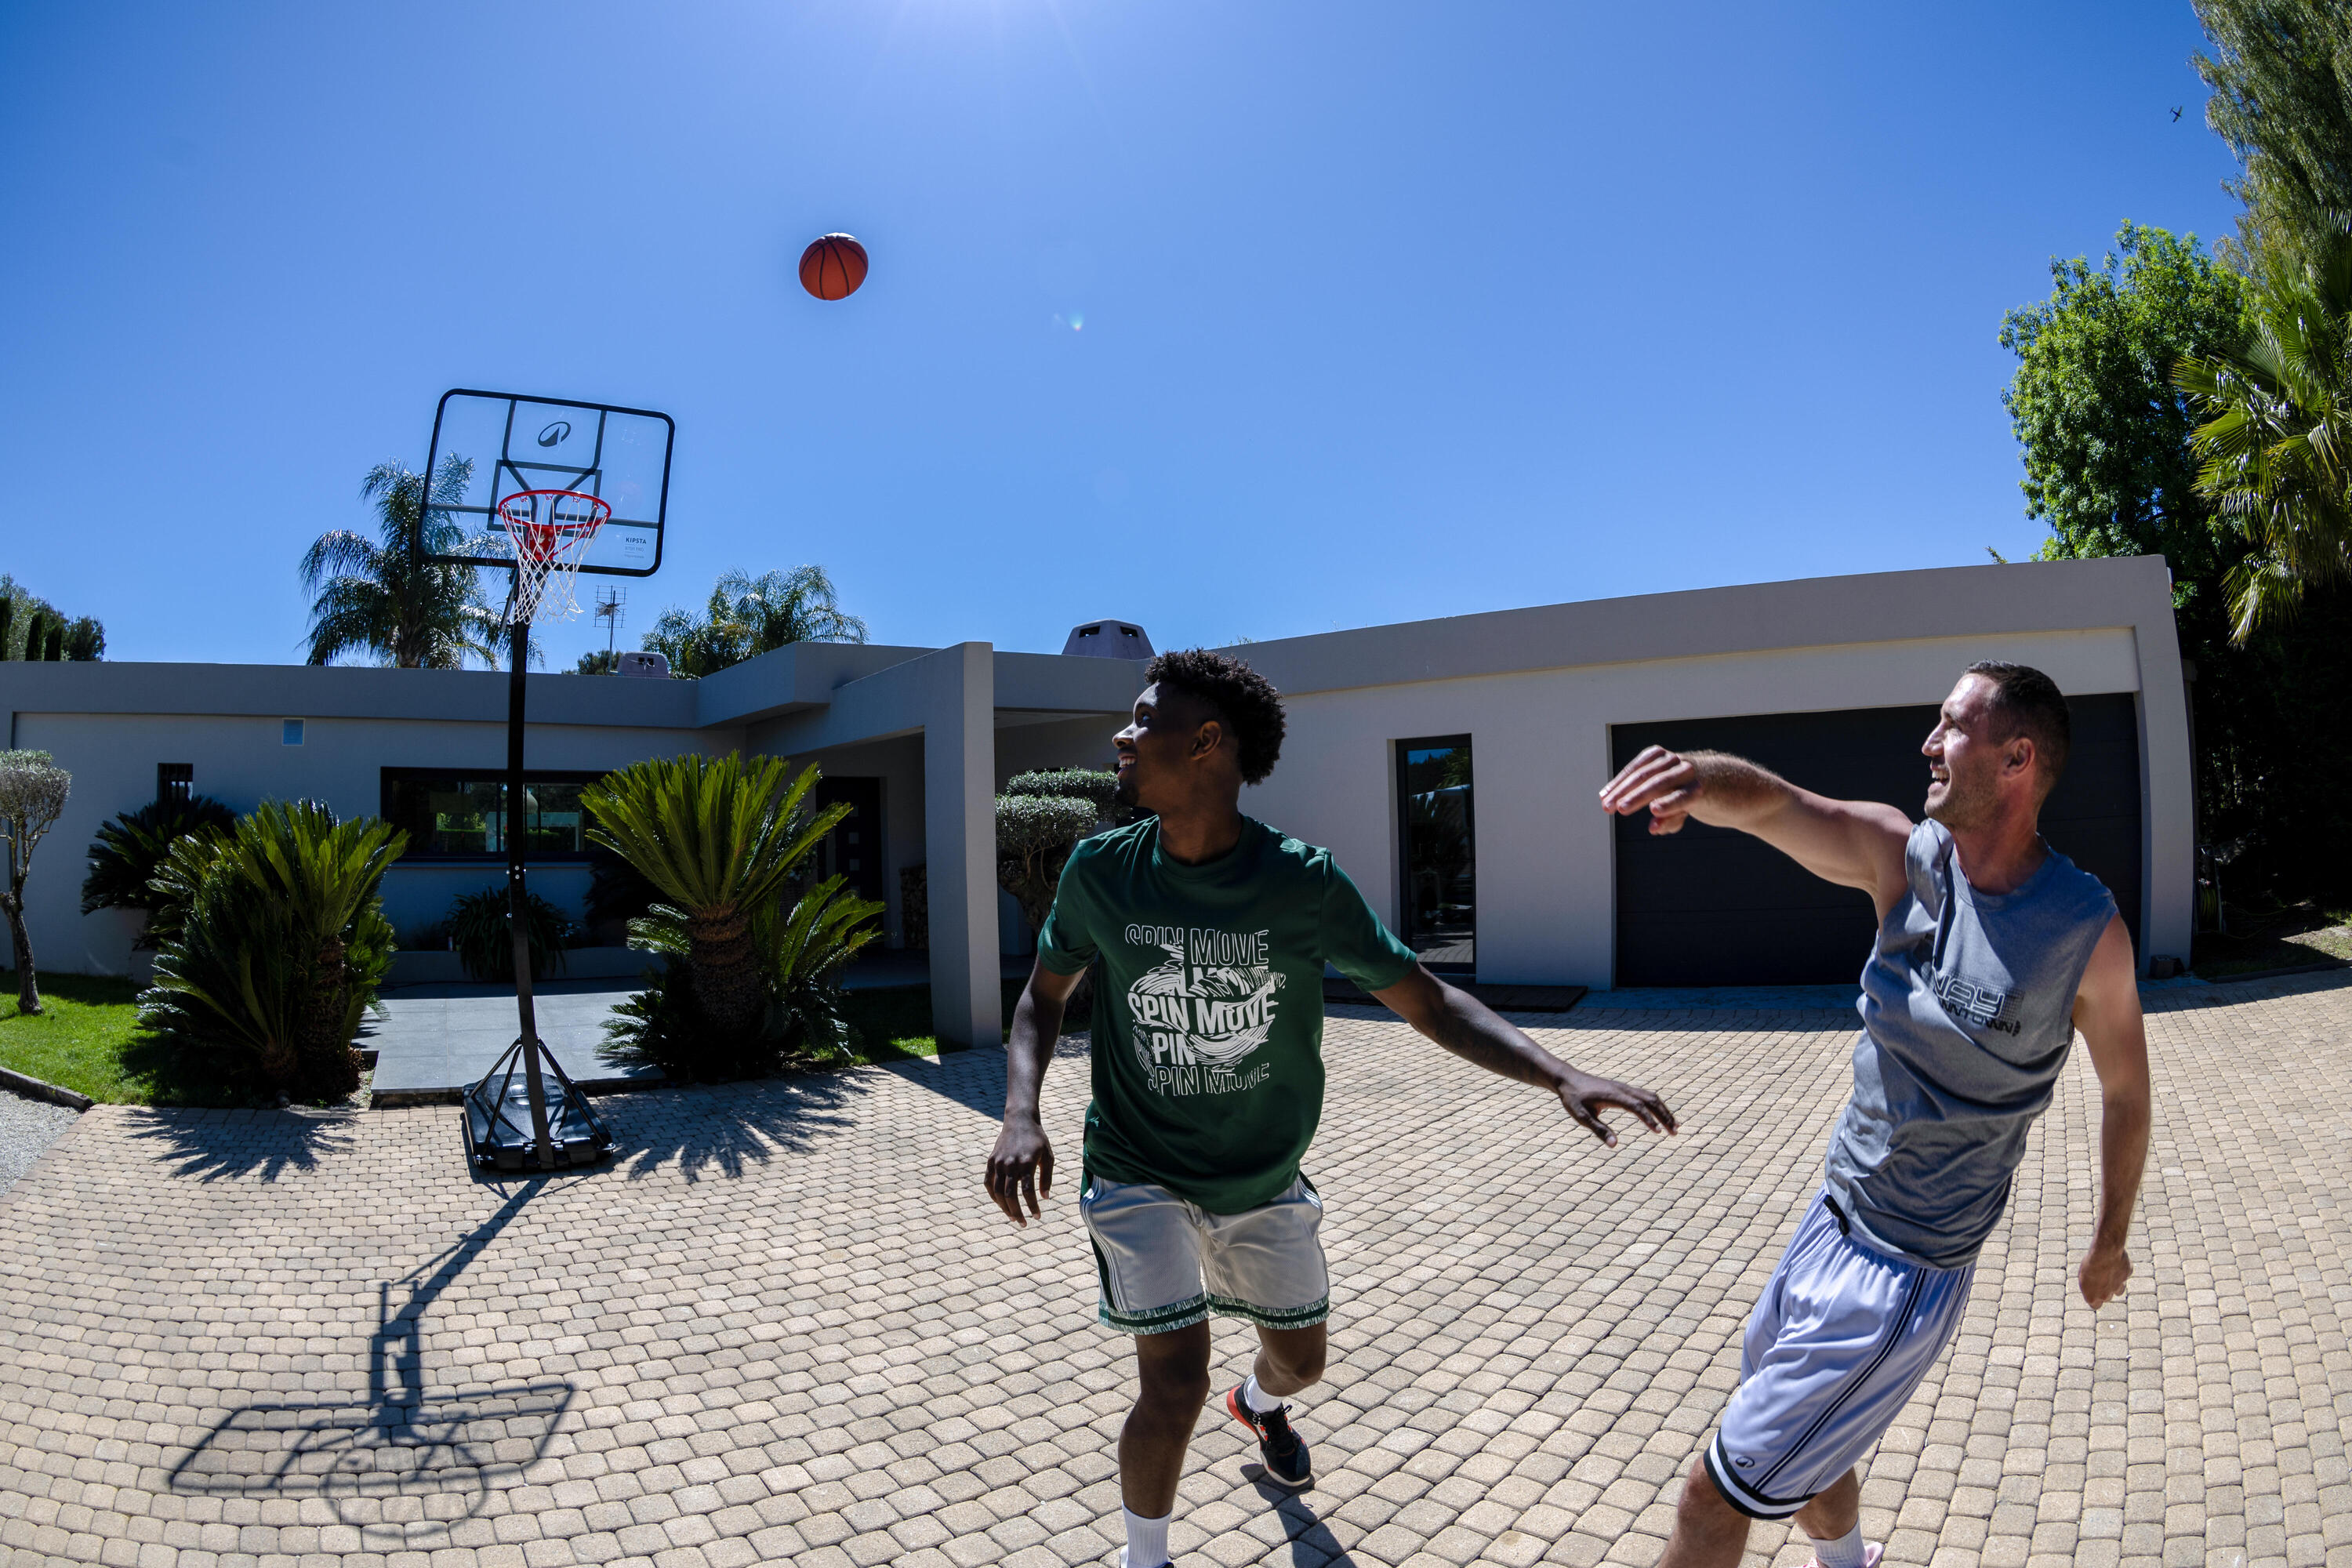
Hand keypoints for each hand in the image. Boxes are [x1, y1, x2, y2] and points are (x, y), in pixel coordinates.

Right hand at [986, 1113, 1054, 1225]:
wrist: (1020, 1120)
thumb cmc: (1037, 1139)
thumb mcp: (1048, 1156)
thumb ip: (1047, 1178)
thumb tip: (1045, 1198)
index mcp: (1026, 1162)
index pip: (1028, 1191)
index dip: (1032, 1206)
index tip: (1037, 1216)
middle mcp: (1010, 1163)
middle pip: (1010, 1195)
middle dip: (1017, 1212)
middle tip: (1023, 1223)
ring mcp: (998, 1162)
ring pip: (997, 1192)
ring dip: (1004, 1207)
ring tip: (1012, 1217)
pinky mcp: (991, 1161)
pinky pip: (988, 1183)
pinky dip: (993, 1196)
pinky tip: (1001, 1204)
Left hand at [1554, 1069, 1677, 1146]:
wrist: (1568, 1079)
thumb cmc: (1573, 1099)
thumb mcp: (1581, 1116)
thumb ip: (1598, 1130)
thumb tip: (1615, 1145)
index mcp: (1614, 1095)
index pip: (1637, 1107)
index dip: (1649, 1119)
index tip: (1658, 1132)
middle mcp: (1622, 1089)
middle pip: (1650, 1100)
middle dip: (1664, 1115)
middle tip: (1675, 1132)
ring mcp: (1624, 1088)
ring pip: (1650, 1097)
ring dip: (1664, 1111)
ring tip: (1674, 1127)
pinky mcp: (1623, 1089)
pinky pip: (1645, 1096)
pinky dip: (1656, 1106)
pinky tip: (1660, 1117)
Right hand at [1598, 745, 1702, 834]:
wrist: (1693, 774)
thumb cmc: (1684, 799)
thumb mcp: (1681, 815)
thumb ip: (1669, 822)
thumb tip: (1653, 828)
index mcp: (1696, 789)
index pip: (1683, 797)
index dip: (1669, 803)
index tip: (1653, 810)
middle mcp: (1685, 771)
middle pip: (1659, 783)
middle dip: (1637, 796)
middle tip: (1619, 809)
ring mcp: (1670, 759)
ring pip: (1642, 773)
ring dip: (1621, 789)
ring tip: (1606, 804)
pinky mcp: (1656, 752)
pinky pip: (1634, 766)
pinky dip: (1619, 780)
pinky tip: (1606, 793)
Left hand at [2079, 1244, 2131, 1308]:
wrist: (2105, 1253)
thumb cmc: (2090, 1264)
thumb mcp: (2082, 1276)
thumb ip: (2089, 1286)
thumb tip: (2093, 1290)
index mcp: (2093, 1297)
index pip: (2095, 1305)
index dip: (2094, 1298)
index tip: (2092, 1291)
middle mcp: (2106, 1295)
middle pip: (2106, 1297)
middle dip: (2104, 1290)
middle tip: (2098, 1277)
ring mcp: (2119, 1286)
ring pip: (2118, 1289)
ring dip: (2114, 1283)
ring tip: (2107, 1270)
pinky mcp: (2127, 1275)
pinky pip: (2124, 1273)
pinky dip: (2121, 1269)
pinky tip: (2115, 1260)